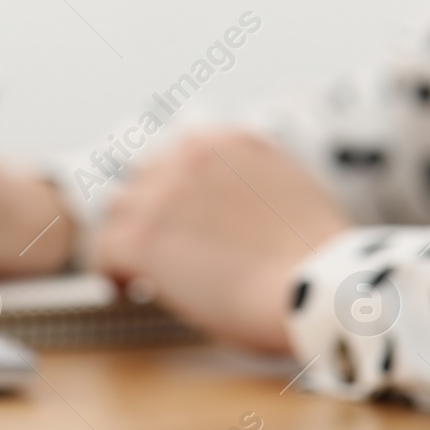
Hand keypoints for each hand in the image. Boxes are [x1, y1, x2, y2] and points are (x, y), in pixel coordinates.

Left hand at [94, 130, 349, 351]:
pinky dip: (113, 271)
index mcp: (230, 140)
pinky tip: (127, 288)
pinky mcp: (143, 235)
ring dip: (131, 238)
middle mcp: (191, 154)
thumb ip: (248, 184)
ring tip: (141, 271)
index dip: (174, 193)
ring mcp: (163, 192)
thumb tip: (224, 209)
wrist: (323, 289)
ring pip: (122, 211)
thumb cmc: (318, 259)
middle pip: (145, 179)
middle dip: (152, 213)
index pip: (179, 157)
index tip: (178, 221)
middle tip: (161, 250)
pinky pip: (106, 249)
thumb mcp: (288, 192)